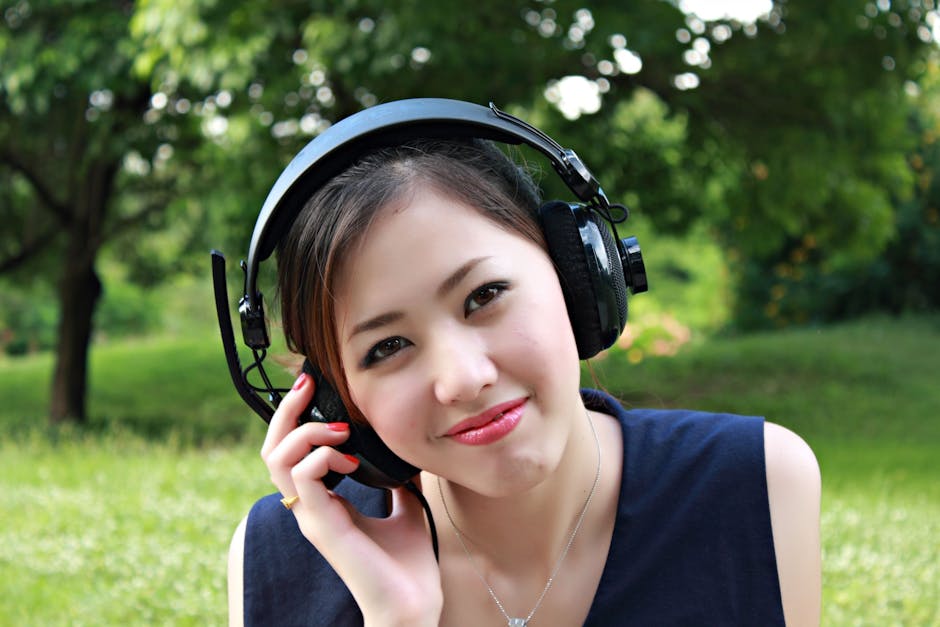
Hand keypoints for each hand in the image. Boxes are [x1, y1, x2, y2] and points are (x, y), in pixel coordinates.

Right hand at [261, 372, 442, 625]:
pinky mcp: (322, 526)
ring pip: (276, 460)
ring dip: (306, 432)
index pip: (290, 450)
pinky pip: (302, 479)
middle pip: (272, 448)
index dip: (295, 416)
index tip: (315, 385)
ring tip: (340, 428)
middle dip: (287, 410)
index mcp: (323, 500)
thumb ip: (396, 474)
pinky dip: (322, 458)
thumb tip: (404, 444)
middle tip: (308, 384)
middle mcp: (310, 506)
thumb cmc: (408, 561)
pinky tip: (351, 458)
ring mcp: (311, 516)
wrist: (414, 603)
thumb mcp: (405, 502)